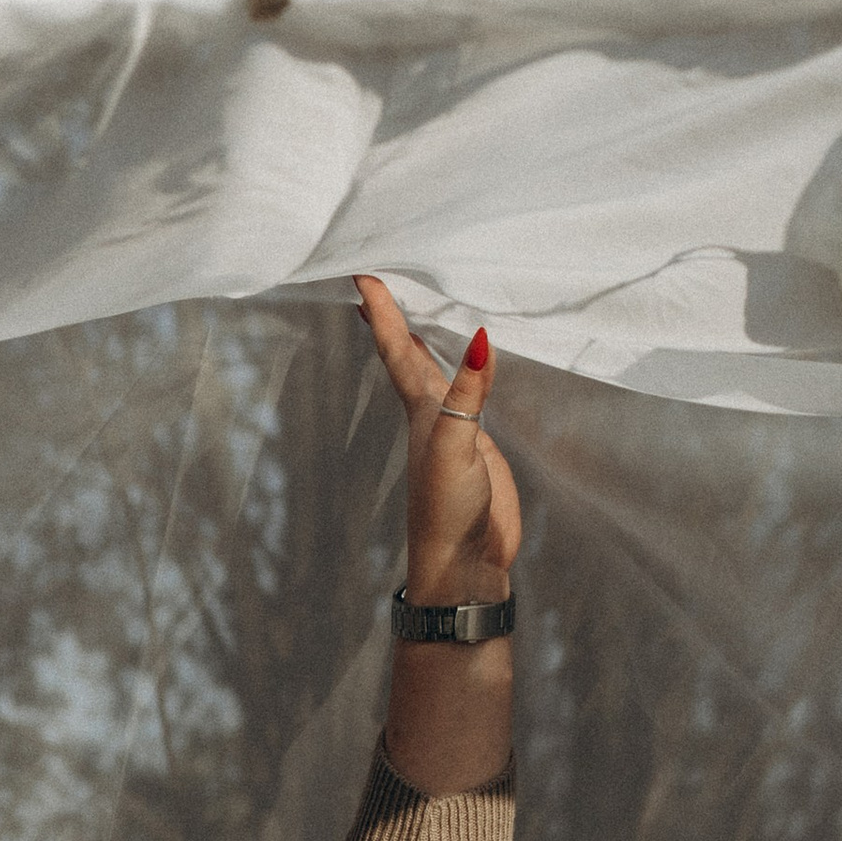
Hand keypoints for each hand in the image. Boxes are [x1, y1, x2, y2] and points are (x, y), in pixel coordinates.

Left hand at [353, 275, 522, 603]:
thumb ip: (468, 394)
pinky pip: (470, 397)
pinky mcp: (478, 448)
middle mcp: (433, 415)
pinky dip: (468, 374)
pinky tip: (470, 368)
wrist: (465, 567)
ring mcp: (455, 432)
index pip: (396, 348)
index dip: (379, 312)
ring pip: (435, 374)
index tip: (361, 273)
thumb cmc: (448, 512)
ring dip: (422, 344)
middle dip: (391, 320)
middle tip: (374, 286)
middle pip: (407, 356)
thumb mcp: (457, 447)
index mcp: (421, 410)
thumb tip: (480, 339)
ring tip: (413, 314)